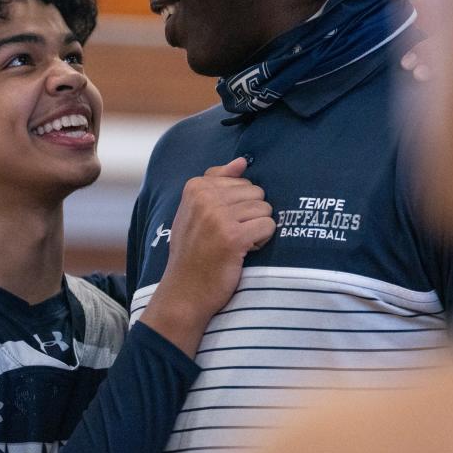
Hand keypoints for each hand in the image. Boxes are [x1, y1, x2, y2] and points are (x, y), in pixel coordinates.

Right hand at [140, 157, 275, 355]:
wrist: (184, 291)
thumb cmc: (193, 252)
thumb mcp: (196, 211)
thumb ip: (218, 181)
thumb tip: (242, 161)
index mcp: (195, 187)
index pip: (242, 182)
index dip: (239, 206)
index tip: (220, 225)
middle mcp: (205, 197)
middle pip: (257, 193)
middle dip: (251, 217)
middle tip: (229, 236)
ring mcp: (218, 217)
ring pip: (265, 210)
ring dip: (257, 230)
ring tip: (236, 245)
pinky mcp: (233, 237)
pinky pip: (268, 226)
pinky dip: (262, 241)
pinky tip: (244, 252)